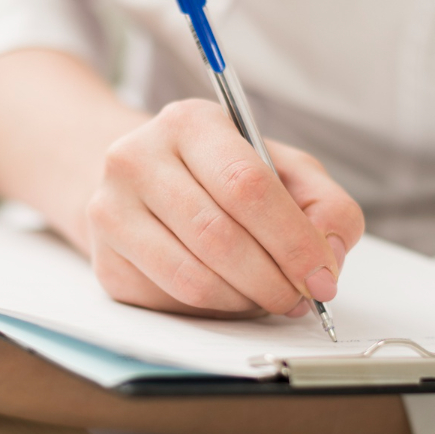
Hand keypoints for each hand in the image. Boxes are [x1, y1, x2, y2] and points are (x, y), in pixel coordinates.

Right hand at [85, 99, 363, 317]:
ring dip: (245, 302)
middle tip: (301, 299)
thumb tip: (330, 255)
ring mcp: (110, 211)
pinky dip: (214, 310)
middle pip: (219, 236)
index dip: (292, 240)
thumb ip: (323, 204)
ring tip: (268, 297)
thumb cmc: (221, 176)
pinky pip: (171, 302)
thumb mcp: (280, 169)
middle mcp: (137, 159)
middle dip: (274, 280)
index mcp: (189, 123)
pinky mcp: (104, 260)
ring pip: (193, 279)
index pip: (246, 185)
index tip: (322, 276)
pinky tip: (229, 294)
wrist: (141, 183)